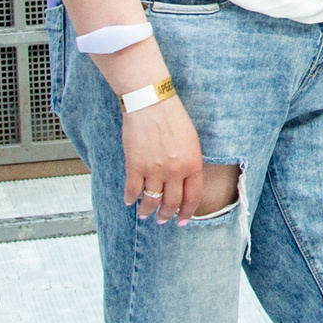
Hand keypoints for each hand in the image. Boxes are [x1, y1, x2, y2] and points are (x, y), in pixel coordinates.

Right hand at [120, 93, 201, 224]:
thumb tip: (184, 182)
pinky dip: (130, 198)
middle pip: (171, 203)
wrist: (150, 102)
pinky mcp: (135, 166)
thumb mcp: (191, 141)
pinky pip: (132, 190)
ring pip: (151, 201)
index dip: (187, 213)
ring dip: (147, 211)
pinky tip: (129, 201)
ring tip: (144, 214)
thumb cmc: (172, 117)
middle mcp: (175, 171)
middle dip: (166, 215)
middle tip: (162, 220)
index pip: (192, 198)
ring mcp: (155, 170)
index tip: (182, 220)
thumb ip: (190, 163)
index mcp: (193, 164)